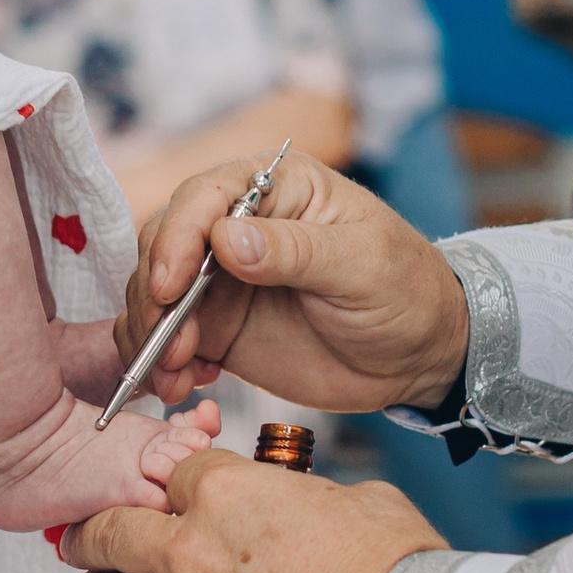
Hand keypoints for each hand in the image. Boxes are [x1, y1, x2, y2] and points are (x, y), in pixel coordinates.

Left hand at [61, 448, 444, 572]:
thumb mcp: (347, 498)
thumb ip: (292, 493)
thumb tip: (284, 499)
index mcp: (226, 495)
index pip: (167, 475)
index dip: (174, 486)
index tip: (168, 500)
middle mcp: (187, 555)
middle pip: (107, 532)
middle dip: (96, 531)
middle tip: (86, 538)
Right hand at [116, 149, 470, 410]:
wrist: (420, 356)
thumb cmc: (406, 291)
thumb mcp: (362, 266)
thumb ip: (295, 250)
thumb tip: (225, 239)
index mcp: (276, 188)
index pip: (205, 196)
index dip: (178, 237)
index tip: (172, 286)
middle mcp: (238, 227)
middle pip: (166, 242)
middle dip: (156, 294)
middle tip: (170, 345)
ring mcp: (223, 279)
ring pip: (158, 292)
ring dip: (152, 333)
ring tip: (173, 375)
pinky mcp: (219, 326)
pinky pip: (169, 337)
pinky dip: (161, 361)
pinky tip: (181, 384)